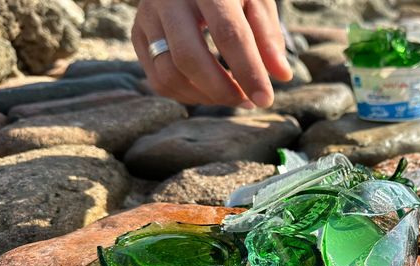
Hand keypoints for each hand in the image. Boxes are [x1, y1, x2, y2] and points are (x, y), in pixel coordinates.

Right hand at [132, 0, 292, 107]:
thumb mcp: (255, 0)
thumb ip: (268, 36)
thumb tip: (282, 76)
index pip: (228, 33)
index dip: (248, 71)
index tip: (265, 99)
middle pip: (190, 57)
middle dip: (222, 90)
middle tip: (247, 101)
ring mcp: (148, 16)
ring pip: (169, 73)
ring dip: (204, 97)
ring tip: (232, 95)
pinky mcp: (137, 33)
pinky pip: (157, 79)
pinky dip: (186, 95)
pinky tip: (209, 92)